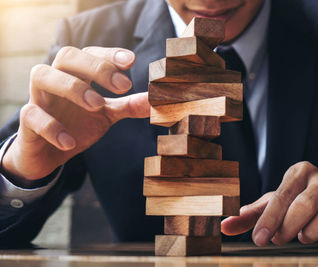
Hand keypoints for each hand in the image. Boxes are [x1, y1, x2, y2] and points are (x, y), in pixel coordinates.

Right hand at [2, 46, 149, 180]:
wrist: (48, 155)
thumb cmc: (77, 126)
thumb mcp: (107, 116)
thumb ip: (128, 106)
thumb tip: (156, 99)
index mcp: (77, 76)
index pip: (90, 53)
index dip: (109, 54)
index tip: (131, 60)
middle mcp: (56, 81)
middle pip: (67, 56)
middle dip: (96, 66)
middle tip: (124, 86)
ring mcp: (39, 98)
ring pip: (42, 75)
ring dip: (73, 87)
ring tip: (98, 105)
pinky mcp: (27, 122)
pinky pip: (32, 115)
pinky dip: (51, 127)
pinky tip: (70, 142)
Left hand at [221, 161, 317, 248]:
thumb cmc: (298, 201)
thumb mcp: (274, 203)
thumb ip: (251, 215)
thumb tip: (224, 226)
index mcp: (299, 172)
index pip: (281, 195)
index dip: (269, 219)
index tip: (259, 239)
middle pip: (304, 203)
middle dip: (288, 227)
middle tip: (279, 240)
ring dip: (313, 231)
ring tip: (304, 236)